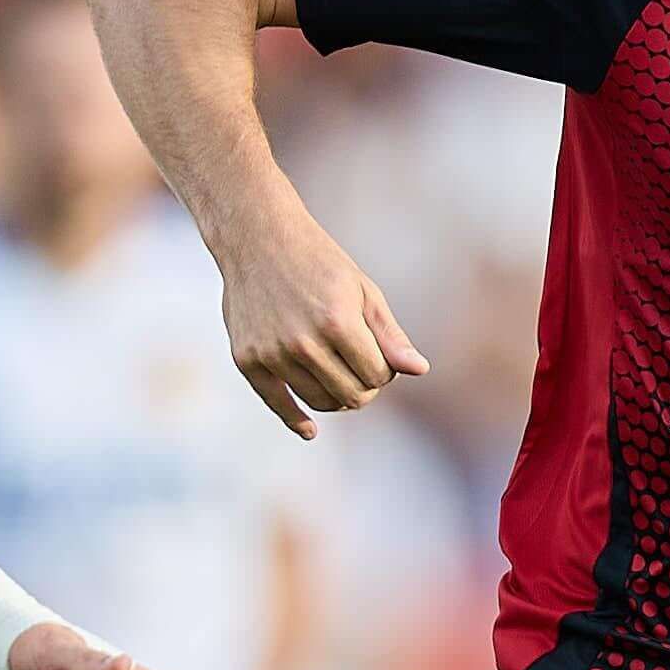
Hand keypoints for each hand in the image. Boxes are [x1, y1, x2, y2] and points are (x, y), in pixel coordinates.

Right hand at [212, 206, 424, 439]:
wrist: (258, 238)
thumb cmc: (319, 262)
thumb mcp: (363, 291)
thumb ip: (390, 335)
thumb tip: (420, 371)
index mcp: (338, 323)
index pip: (378, 375)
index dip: (385, 369)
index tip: (378, 352)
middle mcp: (303, 343)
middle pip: (352, 395)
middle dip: (366, 386)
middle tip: (362, 366)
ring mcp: (272, 354)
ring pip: (320, 402)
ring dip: (338, 396)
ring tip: (340, 374)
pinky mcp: (248, 360)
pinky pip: (278, 404)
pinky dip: (297, 421)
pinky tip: (310, 430)